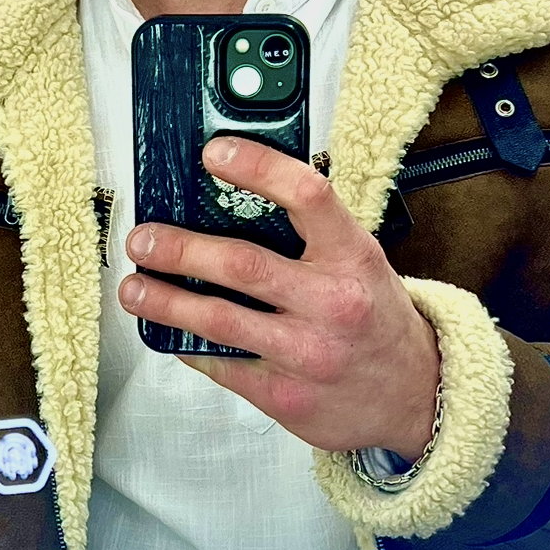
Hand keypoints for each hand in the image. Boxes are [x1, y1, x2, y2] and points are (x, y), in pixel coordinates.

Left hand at [120, 135, 440, 457]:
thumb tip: (231, 197)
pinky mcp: (284, 395)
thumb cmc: (376, 318)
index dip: (257, 166)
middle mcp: (332, 302)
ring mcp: (306, 353)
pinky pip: (220, 364)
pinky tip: (170, 331)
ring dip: (164, 302)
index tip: (214, 153)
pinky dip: (187, 343)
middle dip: (179, 249)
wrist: (414, 396)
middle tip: (144, 239)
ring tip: (135, 289)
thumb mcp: (360, 262)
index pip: (306, 195)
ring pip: (218, 319)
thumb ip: (310, 234)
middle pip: (241, 263)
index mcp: (353, 256)